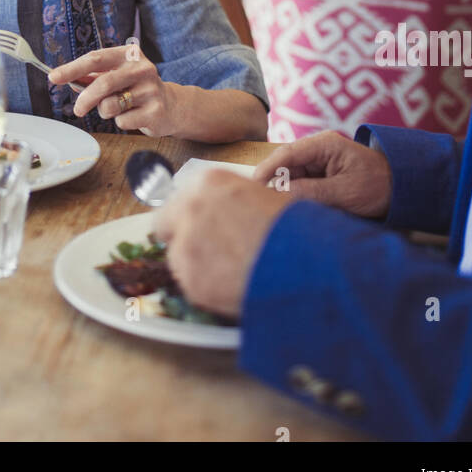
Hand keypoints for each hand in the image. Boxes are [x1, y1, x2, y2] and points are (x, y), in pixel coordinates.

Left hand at [49, 45, 179, 135]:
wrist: (171, 106)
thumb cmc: (136, 89)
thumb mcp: (116, 76)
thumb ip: (92, 77)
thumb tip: (67, 80)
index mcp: (128, 54)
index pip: (95, 58)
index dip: (72, 68)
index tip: (53, 77)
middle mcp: (142, 68)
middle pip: (102, 83)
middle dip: (85, 99)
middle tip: (77, 110)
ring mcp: (150, 89)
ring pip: (110, 105)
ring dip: (105, 112)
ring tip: (117, 108)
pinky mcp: (155, 111)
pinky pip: (123, 121)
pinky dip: (121, 122)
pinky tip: (133, 116)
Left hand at [152, 172, 289, 317]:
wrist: (307, 263)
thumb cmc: (294, 227)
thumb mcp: (262, 196)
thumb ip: (230, 201)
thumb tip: (222, 213)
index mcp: (209, 182)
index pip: (177, 200)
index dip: (189, 217)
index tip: (200, 229)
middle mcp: (191, 208)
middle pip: (165, 226)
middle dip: (182, 238)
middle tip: (207, 253)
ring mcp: (187, 244)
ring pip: (177, 258)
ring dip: (196, 266)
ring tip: (231, 272)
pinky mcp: (191, 279)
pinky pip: (190, 284)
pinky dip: (207, 288)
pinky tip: (233, 285)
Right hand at [252, 131, 392, 219]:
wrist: (403, 188)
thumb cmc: (378, 186)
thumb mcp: (345, 193)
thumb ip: (312, 193)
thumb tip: (280, 195)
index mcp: (324, 144)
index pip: (287, 153)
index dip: (267, 169)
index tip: (252, 185)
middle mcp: (318, 149)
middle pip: (285, 165)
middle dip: (272, 183)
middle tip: (259, 203)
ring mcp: (319, 161)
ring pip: (290, 176)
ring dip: (283, 191)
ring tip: (274, 209)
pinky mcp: (321, 175)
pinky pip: (300, 183)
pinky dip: (294, 195)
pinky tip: (289, 208)